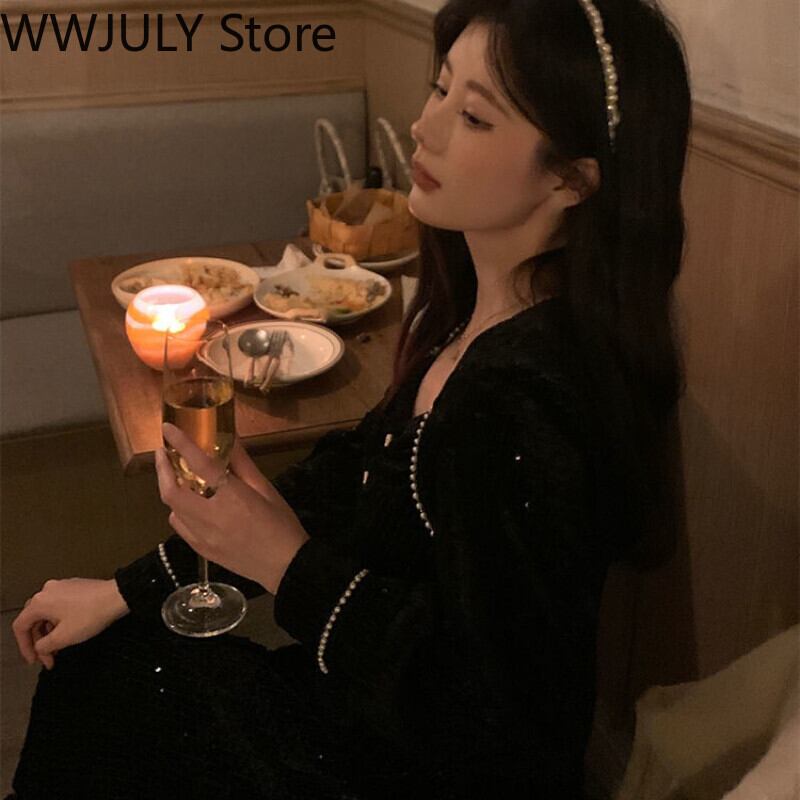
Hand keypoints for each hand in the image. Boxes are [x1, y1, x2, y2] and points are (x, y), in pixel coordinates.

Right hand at [12, 578, 128, 669]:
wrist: (117, 597)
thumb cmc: (92, 614)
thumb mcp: (63, 638)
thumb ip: (44, 646)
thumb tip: (40, 648)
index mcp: (40, 602)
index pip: (20, 626)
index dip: (24, 646)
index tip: (34, 660)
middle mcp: (48, 590)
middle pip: (33, 619)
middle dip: (39, 641)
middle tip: (48, 657)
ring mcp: (62, 586)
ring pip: (47, 613)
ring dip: (50, 632)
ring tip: (60, 647)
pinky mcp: (74, 587)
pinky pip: (59, 606)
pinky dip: (60, 621)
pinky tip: (69, 632)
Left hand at [156, 423, 309, 594]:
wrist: (285, 566)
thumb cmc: (281, 524)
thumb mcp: (266, 489)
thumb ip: (243, 464)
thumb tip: (230, 441)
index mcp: (231, 496)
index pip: (199, 464)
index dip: (181, 443)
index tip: (167, 428)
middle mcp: (210, 516)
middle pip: (172, 491)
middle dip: (162, 469)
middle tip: (163, 453)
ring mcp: (202, 536)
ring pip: (172, 509)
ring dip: (170, 490)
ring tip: (176, 478)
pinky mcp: (201, 550)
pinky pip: (180, 527)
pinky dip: (178, 511)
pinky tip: (188, 506)